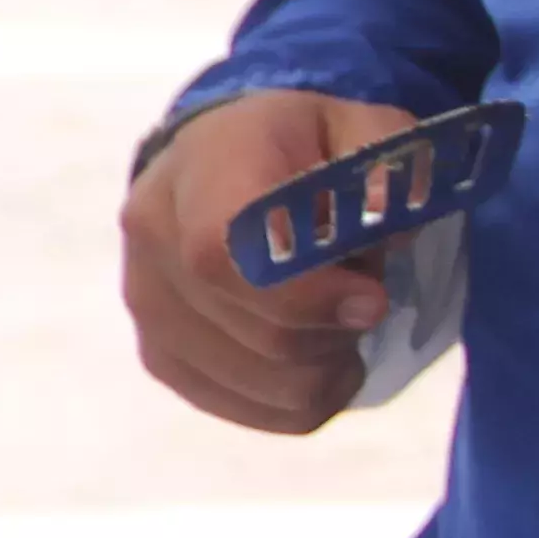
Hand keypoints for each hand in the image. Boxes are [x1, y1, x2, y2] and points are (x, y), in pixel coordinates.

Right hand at [121, 88, 425, 435]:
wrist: (211, 162)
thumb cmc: (295, 145)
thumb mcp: (358, 126)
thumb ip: (388, 163)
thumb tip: (390, 217)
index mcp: (201, 169)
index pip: (222, 254)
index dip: (304, 295)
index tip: (373, 299)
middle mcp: (153, 241)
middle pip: (259, 332)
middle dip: (338, 328)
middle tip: (365, 294)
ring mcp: (148, 307)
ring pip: (263, 383)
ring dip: (326, 365)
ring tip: (335, 320)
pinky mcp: (160, 357)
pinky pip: (251, 411)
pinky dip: (303, 397)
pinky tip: (315, 354)